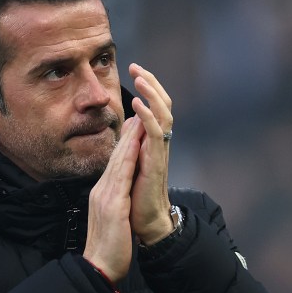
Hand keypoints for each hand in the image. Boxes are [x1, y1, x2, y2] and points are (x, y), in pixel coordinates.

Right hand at [83, 116, 140, 282]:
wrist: (99, 267)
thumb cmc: (107, 248)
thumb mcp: (110, 221)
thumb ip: (113, 205)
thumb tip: (119, 198)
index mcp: (101, 196)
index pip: (113, 166)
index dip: (123, 147)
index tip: (132, 130)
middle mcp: (101, 192)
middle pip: (114, 159)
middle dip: (126, 136)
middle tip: (136, 114)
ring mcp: (105, 197)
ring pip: (118, 162)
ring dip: (129, 140)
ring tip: (138, 121)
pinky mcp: (112, 205)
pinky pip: (122, 176)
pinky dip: (129, 158)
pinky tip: (136, 146)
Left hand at [128, 63, 173, 245]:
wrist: (144, 225)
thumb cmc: (136, 198)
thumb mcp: (130, 164)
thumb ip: (131, 143)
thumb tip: (129, 123)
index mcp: (152, 142)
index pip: (154, 107)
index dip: (147, 88)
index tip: (133, 70)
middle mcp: (159, 144)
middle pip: (163, 105)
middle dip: (151, 83)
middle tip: (136, 67)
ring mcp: (160, 153)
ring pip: (163, 114)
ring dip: (151, 94)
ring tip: (140, 78)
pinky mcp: (156, 164)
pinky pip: (155, 135)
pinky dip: (148, 117)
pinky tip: (138, 104)